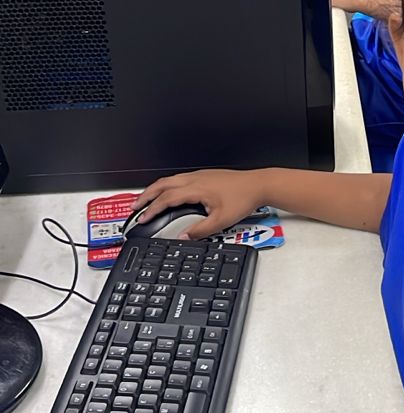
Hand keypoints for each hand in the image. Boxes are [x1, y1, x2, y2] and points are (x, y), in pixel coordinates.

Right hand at [133, 168, 266, 238]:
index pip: (166, 198)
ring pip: (169, 180)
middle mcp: (194, 179)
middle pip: (162, 185)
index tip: (142, 218)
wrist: (258, 185)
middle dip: (145, 196)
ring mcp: (199, 175)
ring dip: (155, 189)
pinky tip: (167, 192)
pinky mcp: (204, 175)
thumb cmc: (243, 198)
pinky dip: (166, 186)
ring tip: (145, 199)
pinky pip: (178, 178)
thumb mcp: (221, 221)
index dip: (152, 209)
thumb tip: (183, 237)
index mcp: (195, 188)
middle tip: (134, 206)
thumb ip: (200, 230)